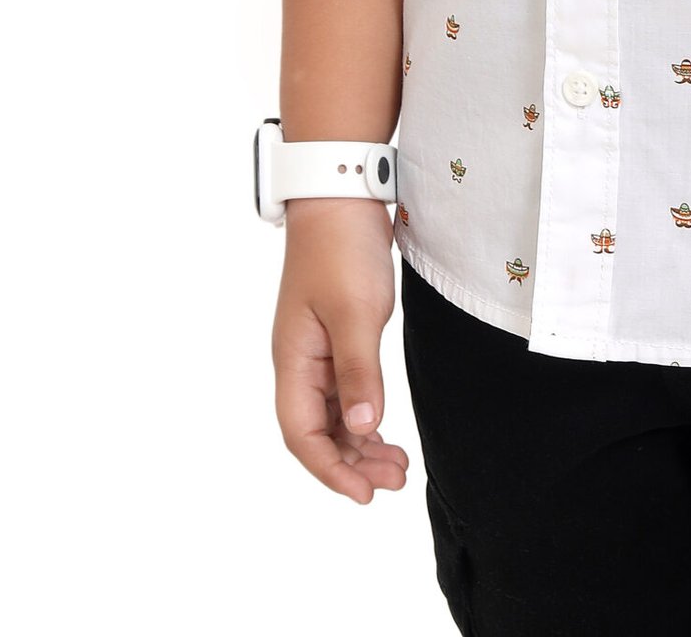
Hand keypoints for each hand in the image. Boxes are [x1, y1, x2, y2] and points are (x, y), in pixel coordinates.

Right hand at [273, 199, 410, 502]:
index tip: (365, 495)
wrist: (342, 194)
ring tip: (397, 466)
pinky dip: (364, 414)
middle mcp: (300, 362)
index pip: (302, 434)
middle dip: (352, 463)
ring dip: (361, 442)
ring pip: (333, 414)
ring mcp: (317, 349)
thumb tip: (364, 429)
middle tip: (395, 481)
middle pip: (318, 431)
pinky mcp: (336, 334)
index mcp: (293, 361)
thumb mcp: (356, 312)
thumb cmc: (342, 249)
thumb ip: (359, 373)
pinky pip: (344, 390)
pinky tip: (384, 428)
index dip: (330, 469)